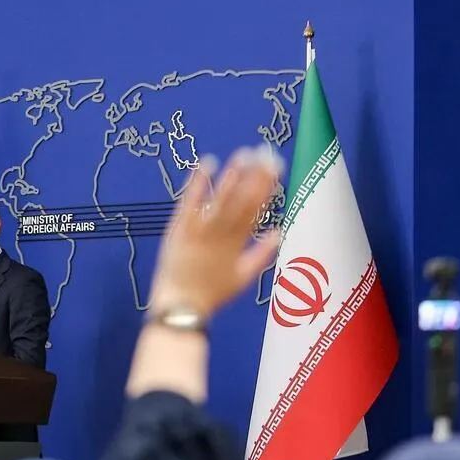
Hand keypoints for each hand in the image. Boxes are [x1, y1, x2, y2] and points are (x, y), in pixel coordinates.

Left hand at [148, 146, 282, 316]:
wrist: (181, 306)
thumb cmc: (211, 294)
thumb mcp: (243, 279)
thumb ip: (262, 255)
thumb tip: (280, 233)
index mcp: (238, 244)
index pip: (256, 210)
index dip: (267, 188)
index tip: (276, 168)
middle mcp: (221, 234)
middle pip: (242, 201)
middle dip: (255, 176)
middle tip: (266, 154)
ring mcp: (200, 231)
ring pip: (220, 199)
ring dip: (232, 176)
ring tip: (243, 154)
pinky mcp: (180, 229)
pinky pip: (190, 202)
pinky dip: (198, 182)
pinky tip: (207, 163)